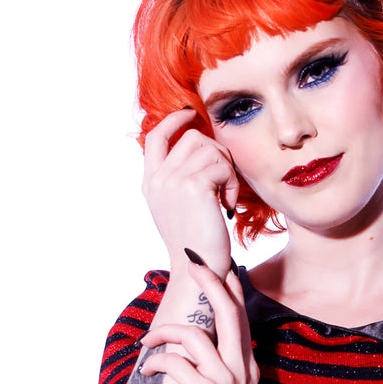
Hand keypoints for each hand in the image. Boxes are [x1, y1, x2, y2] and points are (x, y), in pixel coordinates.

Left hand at [138, 259, 259, 383]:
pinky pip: (173, 362)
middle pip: (227, 312)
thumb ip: (221, 373)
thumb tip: (192, 357)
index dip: (233, 290)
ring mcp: (222, 378)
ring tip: (148, 341)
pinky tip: (147, 372)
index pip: (242, 319)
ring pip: (192, 334)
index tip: (223, 268)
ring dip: (163, 332)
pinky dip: (155, 362)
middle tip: (193, 263)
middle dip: (210, 282)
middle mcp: (239, 367)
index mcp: (247, 366)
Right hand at [142, 110, 238, 278]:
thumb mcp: (178, 206)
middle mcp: (157, 179)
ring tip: (225, 198)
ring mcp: (172, 181)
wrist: (197, 269)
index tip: (189, 113)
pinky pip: (222, 166)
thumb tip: (200, 149)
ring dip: (227, 170)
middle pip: (192, 137)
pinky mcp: (193, 186)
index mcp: (151, 183)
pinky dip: (231, 184)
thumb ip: (180, 178)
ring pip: (210, 149)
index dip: (173, 120)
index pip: (155, 137)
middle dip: (216, 152)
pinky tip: (227, 206)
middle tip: (224, 180)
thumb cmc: (196, 242)